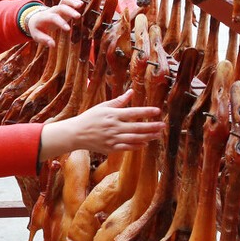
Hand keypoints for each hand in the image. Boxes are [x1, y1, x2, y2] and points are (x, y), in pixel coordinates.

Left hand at [26, 0, 83, 46]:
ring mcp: (57, 8)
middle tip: (78, 16)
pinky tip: (81, 4)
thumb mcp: (36, 35)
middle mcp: (51, 11)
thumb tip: (52, 45)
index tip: (68, 29)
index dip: (61, 22)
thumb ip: (44, 40)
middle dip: (69, 11)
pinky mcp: (61, 7)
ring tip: (81, 5)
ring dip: (72, 2)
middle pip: (60, 7)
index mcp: (44, 17)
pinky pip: (67, 1)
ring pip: (64, 1)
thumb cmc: (36, 29)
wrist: (34, 19)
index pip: (53, 18)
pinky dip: (73, 1)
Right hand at [39, 90, 165, 158]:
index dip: (146, 111)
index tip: (158, 110)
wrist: (76, 134)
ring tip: (158, 134)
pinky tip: (145, 143)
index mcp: (113, 115)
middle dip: (152, 126)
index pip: (133, 113)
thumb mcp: (103, 107)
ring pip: (135, 138)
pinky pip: (127, 147)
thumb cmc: (89, 118)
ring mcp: (113, 139)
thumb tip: (131, 92)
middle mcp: (114, 127)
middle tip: (163, 125)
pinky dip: (137, 146)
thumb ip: (119, 101)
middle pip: (137, 127)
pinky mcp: (111, 148)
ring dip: (148, 136)